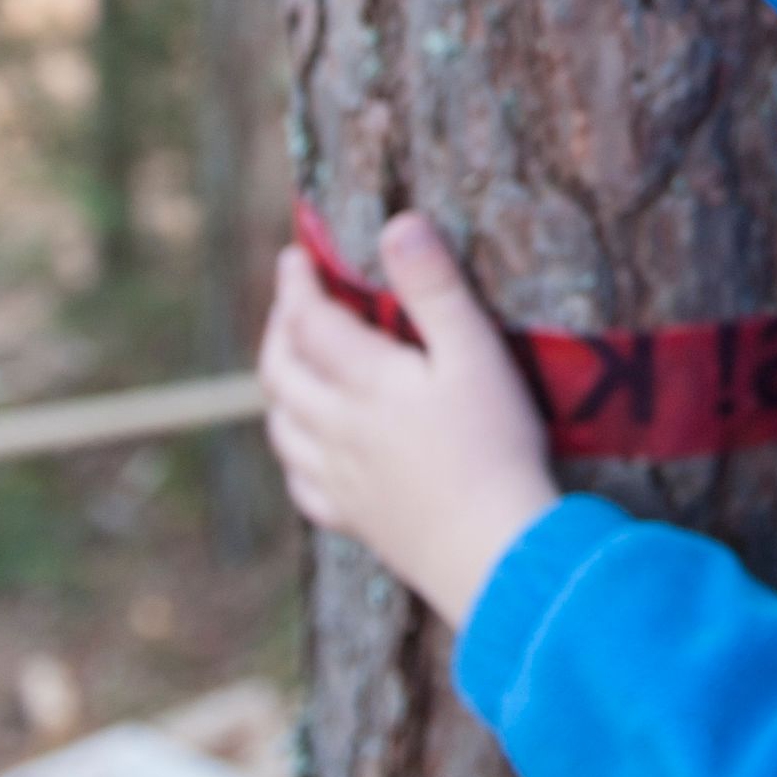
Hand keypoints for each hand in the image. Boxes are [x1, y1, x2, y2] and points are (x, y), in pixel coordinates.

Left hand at [258, 214, 559, 629]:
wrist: (498, 551)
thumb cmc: (495, 446)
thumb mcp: (475, 354)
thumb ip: (435, 288)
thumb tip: (398, 225)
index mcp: (366, 383)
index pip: (310, 322)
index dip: (297, 284)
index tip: (294, 257)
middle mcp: (338, 430)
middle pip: (282, 374)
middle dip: (278, 331)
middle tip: (290, 304)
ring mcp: (343, 480)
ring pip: (283, 430)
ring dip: (279, 391)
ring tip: (292, 368)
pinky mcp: (359, 522)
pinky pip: (305, 487)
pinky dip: (298, 459)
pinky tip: (312, 453)